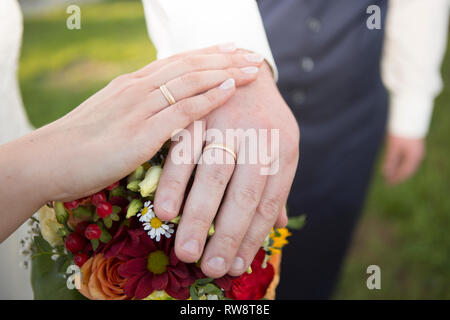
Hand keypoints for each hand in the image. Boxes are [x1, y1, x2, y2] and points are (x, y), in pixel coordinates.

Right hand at [0, 44, 262, 240]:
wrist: (47, 160)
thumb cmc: (77, 147)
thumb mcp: (109, 119)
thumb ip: (134, 111)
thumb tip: (156, 113)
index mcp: (130, 84)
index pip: (177, 62)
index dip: (207, 54)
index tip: (231, 49)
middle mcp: (138, 87)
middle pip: (190, 65)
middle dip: (225, 58)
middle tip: (253, 55)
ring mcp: (140, 106)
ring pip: (191, 80)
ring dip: (226, 72)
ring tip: (253, 69)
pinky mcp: (142, 131)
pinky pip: (183, 109)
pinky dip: (210, 98)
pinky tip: (231, 90)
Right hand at [153, 61, 299, 277]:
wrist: (249, 68)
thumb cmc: (265, 120)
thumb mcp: (280, 147)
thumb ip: (278, 186)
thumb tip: (281, 226)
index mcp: (283, 150)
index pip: (268, 203)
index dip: (252, 237)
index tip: (234, 266)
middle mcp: (261, 137)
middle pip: (244, 194)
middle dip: (226, 235)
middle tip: (209, 268)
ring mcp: (229, 123)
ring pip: (213, 176)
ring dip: (198, 217)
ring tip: (185, 251)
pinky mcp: (201, 112)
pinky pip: (185, 152)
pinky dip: (174, 183)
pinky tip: (166, 212)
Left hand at [382, 134, 424, 184]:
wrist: (409, 116)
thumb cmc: (401, 131)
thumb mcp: (393, 147)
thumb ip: (390, 161)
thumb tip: (386, 174)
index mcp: (414, 157)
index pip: (405, 172)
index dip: (396, 179)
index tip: (388, 184)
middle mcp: (417, 155)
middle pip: (407, 169)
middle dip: (397, 175)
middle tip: (388, 182)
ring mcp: (417, 151)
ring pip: (407, 164)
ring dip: (398, 169)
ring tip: (388, 174)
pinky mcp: (413, 146)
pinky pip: (407, 158)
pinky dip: (399, 163)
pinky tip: (393, 164)